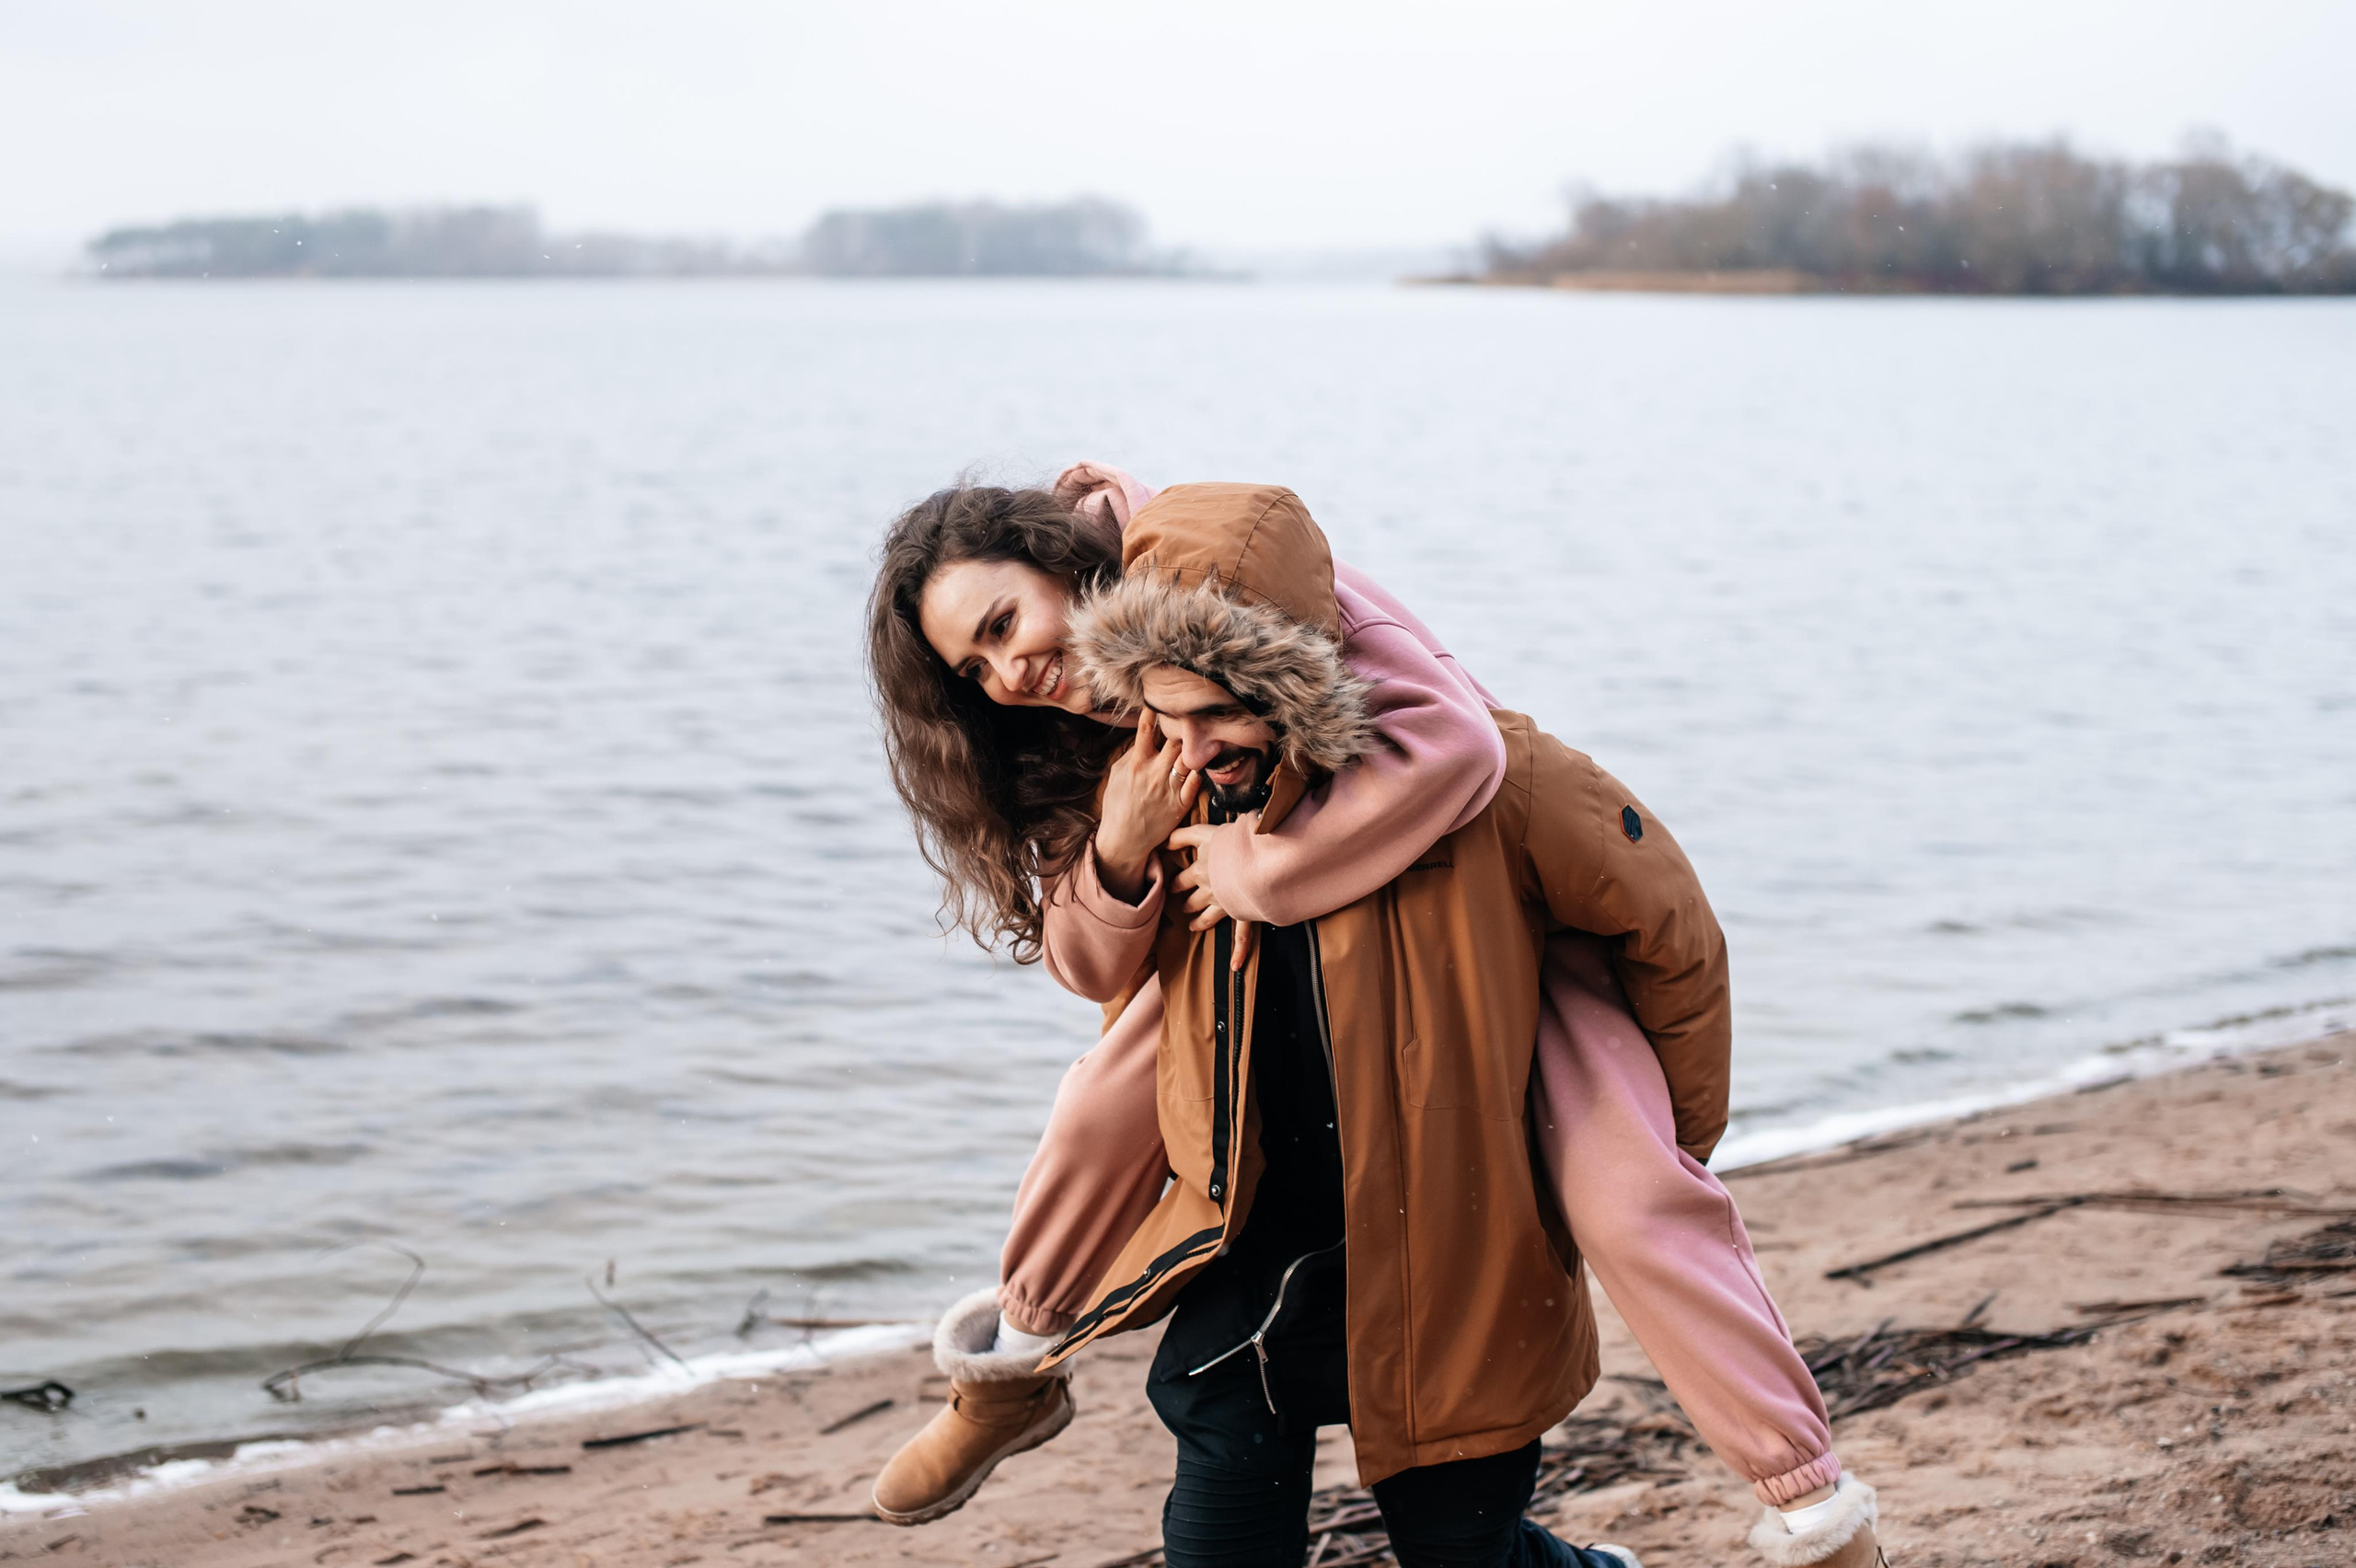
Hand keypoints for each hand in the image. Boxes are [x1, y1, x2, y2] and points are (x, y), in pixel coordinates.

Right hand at [1093, 711, 1197, 901]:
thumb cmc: (1117, 805)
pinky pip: (1196, 782)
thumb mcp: (1116, 776)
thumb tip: (1141, 737)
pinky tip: (1205, 761)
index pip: (1145, 730)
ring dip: (1194, 746)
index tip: (1160, 701)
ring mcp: (1169, 788)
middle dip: (1182, 728)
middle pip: (1174, 741)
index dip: (1153, 712)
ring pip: (1188, 758)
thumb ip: (1129, 755)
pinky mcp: (1181, 803)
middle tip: (1190, 717)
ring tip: (1202, 736)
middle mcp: (1154, 773)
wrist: (1124, 839)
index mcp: (1136, 764)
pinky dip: (1200, 770)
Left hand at [1165, 823, 1257, 969]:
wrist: (1255, 858)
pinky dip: (1240, 951)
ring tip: (1193, 926)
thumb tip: (1161, 840)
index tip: (1171, 886)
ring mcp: (1227, 904)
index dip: (1176, 882)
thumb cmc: (1230, 843)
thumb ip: (1180, 835)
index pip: (1182, 879)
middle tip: (1182, 907)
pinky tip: (1235, 966)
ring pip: (1210, 917)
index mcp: (1200, 871)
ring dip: (1201, 921)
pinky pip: (1242, 936)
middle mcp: (1210, 890)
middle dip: (1187, 903)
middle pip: (1194, 900)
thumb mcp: (1202, 832)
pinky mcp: (1244, 913)